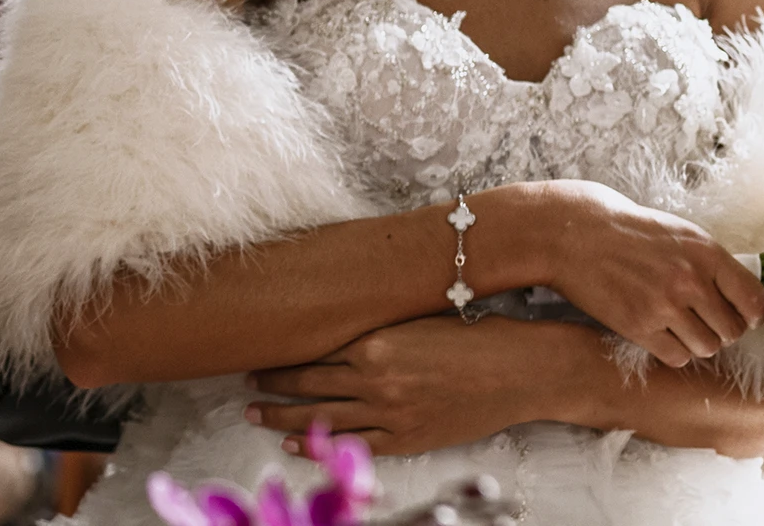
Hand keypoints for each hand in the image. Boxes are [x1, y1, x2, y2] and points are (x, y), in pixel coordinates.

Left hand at [246, 316, 582, 457]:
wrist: (519, 368)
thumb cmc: (470, 334)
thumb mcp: (412, 317)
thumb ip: (371, 325)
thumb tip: (332, 322)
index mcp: (372, 341)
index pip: (309, 350)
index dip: (279, 355)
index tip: (254, 353)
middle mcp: (375, 378)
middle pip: (307, 384)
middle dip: (271, 386)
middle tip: (244, 386)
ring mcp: (391, 412)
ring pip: (321, 417)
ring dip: (283, 418)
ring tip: (254, 414)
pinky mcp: (409, 438)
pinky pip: (355, 445)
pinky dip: (322, 445)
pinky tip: (295, 445)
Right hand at [532, 181, 763, 366]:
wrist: (572, 233)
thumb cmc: (625, 230)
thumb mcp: (678, 233)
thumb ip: (711, 264)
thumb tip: (739, 295)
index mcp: (706, 253)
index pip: (755, 302)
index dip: (749, 314)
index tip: (737, 314)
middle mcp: (689, 281)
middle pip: (732, 330)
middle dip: (720, 329)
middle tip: (699, 319)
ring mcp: (663, 305)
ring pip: (707, 347)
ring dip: (696, 341)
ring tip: (676, 325)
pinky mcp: (637, 325)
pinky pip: (676, 356)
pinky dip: (672, 350)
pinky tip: (658, 332)